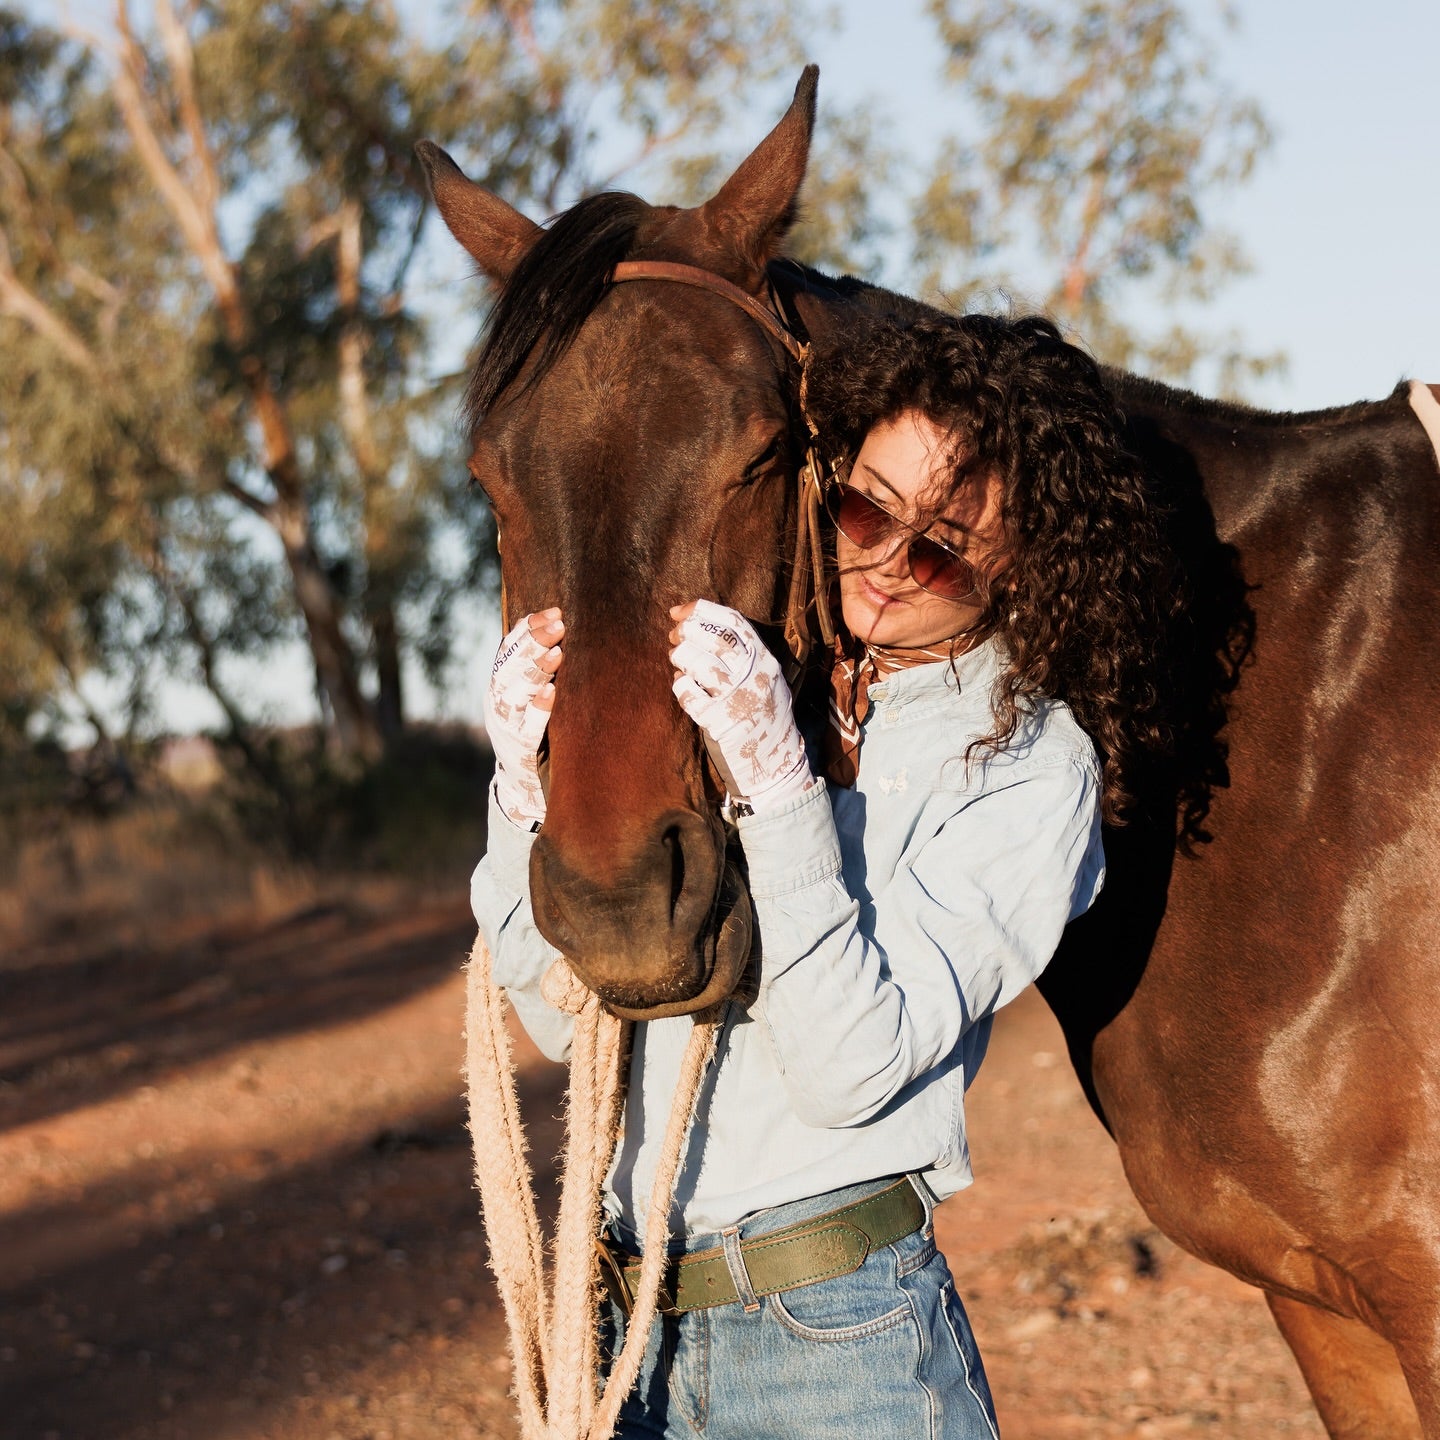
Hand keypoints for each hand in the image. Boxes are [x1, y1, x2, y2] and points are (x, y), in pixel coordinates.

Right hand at [486, 609, 562, 825]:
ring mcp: (505, 726)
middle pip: (512, 664)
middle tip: (560, 624)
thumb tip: (566, 628)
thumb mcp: (534, 698)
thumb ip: (542, 672)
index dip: (529, 628)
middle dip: (535, 642)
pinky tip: (551, 693)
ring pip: (515, 692)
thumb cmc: (539, 732)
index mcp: (501, 683)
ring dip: (536, 670)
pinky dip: (537, 709)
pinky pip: (527, 728)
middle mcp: (498, 700)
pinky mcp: (518, 750)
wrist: (524, 787)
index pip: (511, 647)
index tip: (554, 612)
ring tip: (557, 653)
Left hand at [669, 599, 813, 813]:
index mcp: (766, 661)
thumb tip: (692, 621)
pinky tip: (683, 686)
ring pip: (698, 662)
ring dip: (680, 656)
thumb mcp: (764, 678)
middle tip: (674, 635)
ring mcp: (737, 700)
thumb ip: (739, 654)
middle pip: (714, 638)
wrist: (774, 764)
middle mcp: (754, 677)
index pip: (733, 622)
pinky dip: (680, 686)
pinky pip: (688, 694)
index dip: (701, 610)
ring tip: (678, 660)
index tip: (678, 611)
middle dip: (687, 630)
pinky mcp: (719, 723)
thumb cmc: (762, 716)